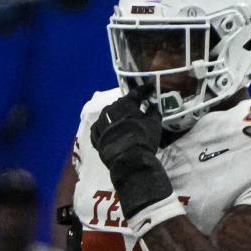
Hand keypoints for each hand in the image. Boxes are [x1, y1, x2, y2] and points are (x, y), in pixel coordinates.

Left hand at [90, 87, 172, 219]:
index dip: (145, 90)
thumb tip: (153, 107)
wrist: (128, 161)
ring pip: (106, 115)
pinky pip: (98, 129)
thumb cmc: (143, 139)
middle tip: (136, 105)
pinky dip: (103, 127)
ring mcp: (101, 125)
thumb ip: (153, 113)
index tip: (150, 88)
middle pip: (120, 104)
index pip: (136, 93)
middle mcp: (110, 111)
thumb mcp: (154, 123)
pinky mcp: (96, 139)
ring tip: (121, 117)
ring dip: (114, 115)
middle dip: (128, 104)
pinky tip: (106, 128)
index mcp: (125, 104)